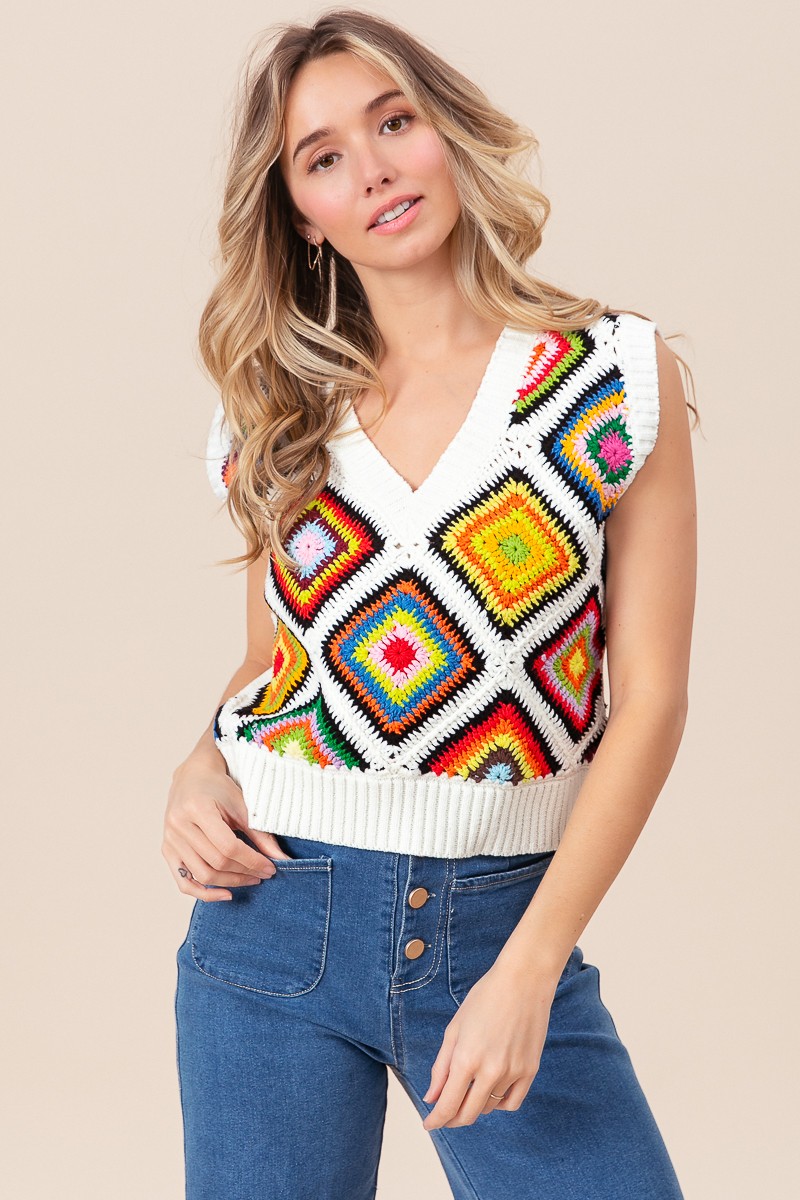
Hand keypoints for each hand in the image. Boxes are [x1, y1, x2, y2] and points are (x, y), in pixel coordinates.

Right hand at [162, 752, 292, 900]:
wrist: (192, 777)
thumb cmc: (218, 789)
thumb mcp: (242, 806)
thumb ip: (260, 834)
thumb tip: (281, 859)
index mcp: (197, 809)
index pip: (228, 846)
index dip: (252, 860)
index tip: (270, 867)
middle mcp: (179, 825)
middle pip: (216, 862)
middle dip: (244, 872)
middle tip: (263, 874)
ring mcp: (170, 840)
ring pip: (202, 874)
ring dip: (230, 882)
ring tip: (249, 879)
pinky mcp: (167, 850)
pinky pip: (184, 882)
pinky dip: (204, 892)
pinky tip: (225, 893)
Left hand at [421, 957, 558, 1129]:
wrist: (523, 981)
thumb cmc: (484, 998)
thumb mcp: (454, 1028)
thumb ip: (441, 1066)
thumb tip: (432, 1097)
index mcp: (466, 1059)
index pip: (447, 1106)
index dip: (435, 1120)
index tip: (429, 1124)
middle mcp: (490, 1071)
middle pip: (468, 1115)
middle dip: (452, 1118)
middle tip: (445, 1113)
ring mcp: (513, 1072)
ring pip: (489, 1107)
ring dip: (475, 1105)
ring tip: (469, 1088)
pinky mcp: (530, 1071)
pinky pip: (512, 1102)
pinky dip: (499, 1104)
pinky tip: (491, 1092)